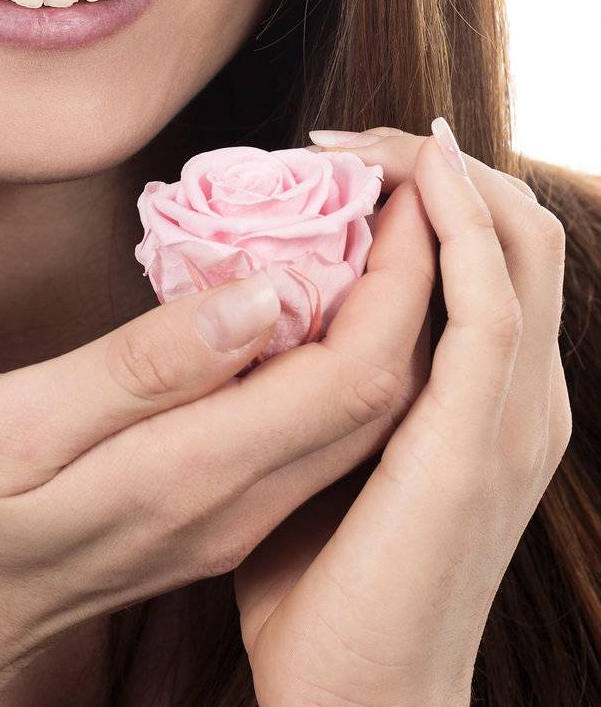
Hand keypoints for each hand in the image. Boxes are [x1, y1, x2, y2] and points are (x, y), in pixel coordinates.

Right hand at [0, 204, 436, 705]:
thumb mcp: (11, 424)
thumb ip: (141, 366)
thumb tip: (264, 296)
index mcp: (190, 474)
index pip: (350, 374)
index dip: (396, 276)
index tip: (394, 186)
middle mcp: (234, 506)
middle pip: (372, 395)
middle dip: (404, 284)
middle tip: (387, 185)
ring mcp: (229, 519)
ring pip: (349, 418)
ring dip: (373, 318)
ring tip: (352, 221)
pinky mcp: (213, 517)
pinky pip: (307, 432)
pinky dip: (328, 355)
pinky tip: (294, 296)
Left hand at [234, 122, 571, 706]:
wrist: (359, 702)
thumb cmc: (328, 584)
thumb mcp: (334, 454)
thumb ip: (327, 381)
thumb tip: (266, 301)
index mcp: (494, 398)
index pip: (496, 252)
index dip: (435, 187)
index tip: (345, 158)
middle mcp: (524, 395)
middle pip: (520, 227)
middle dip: (440, 162)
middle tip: (348, 139)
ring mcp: (513, 413)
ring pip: (518, 241)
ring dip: (446, 173)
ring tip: (366, 143)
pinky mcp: (477, 435)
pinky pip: (489, 296)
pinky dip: (461, 222)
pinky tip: (413, 179)